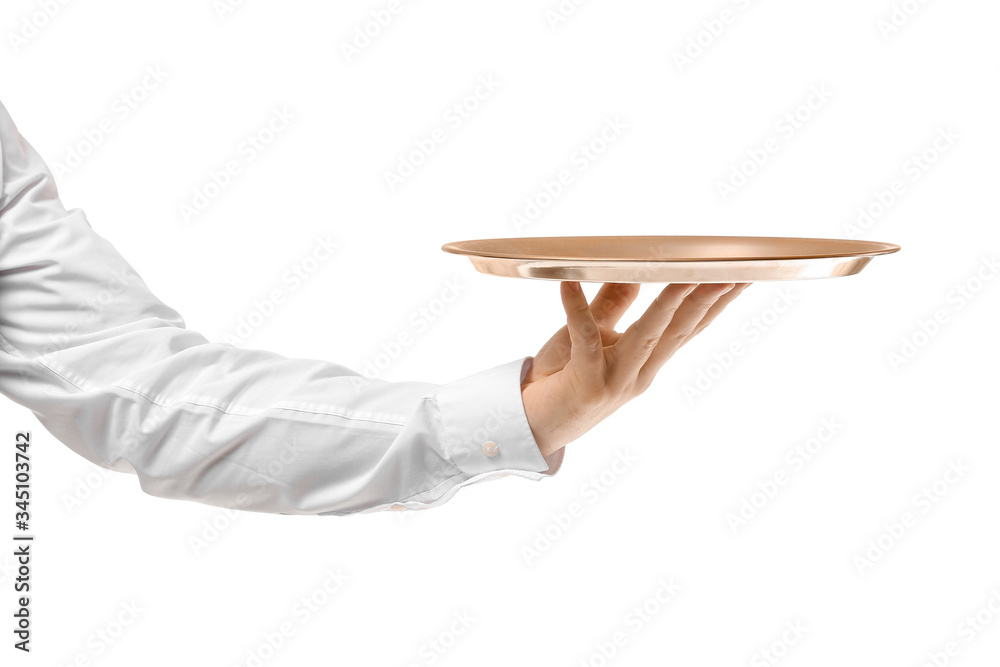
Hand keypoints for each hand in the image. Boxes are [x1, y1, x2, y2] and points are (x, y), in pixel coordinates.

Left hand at [521, 281, 750, 457]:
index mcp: (647, 361)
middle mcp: (640, 373)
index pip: (689, 327)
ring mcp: (616, 381)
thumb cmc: (561, 378)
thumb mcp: (593, 335)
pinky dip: (575, 308)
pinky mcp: (586, 383)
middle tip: (734, 271)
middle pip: (680, 331)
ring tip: (685, 275)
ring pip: (649, 335)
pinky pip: (583, 338)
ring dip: (669, 304)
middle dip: (707, 299)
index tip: (743, 274)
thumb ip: (613, 303)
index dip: (717, 302)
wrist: (531, 425)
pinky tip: (567, 283)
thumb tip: (634, 267)